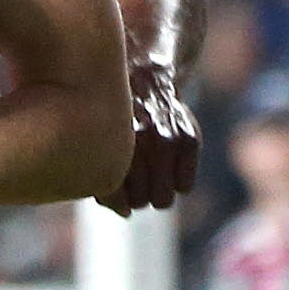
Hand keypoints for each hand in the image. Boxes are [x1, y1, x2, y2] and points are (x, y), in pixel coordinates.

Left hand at [99, 64, 199, 213]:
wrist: (142, 77)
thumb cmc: (113, 118)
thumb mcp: (98, 141)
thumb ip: (103, 180)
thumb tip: (125, 213)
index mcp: (109, 140)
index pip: (113, 194)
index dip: (114, 198)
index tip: (116, 188)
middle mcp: (139, 139)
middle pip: (139, 202)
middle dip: (135, 197)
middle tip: (135, 182)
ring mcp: (166, 138)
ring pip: (162, 199)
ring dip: (155, 195)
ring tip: (150, 178)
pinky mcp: (189, 138)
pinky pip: (185, 186)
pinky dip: (179, 183)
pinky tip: (171, 171)